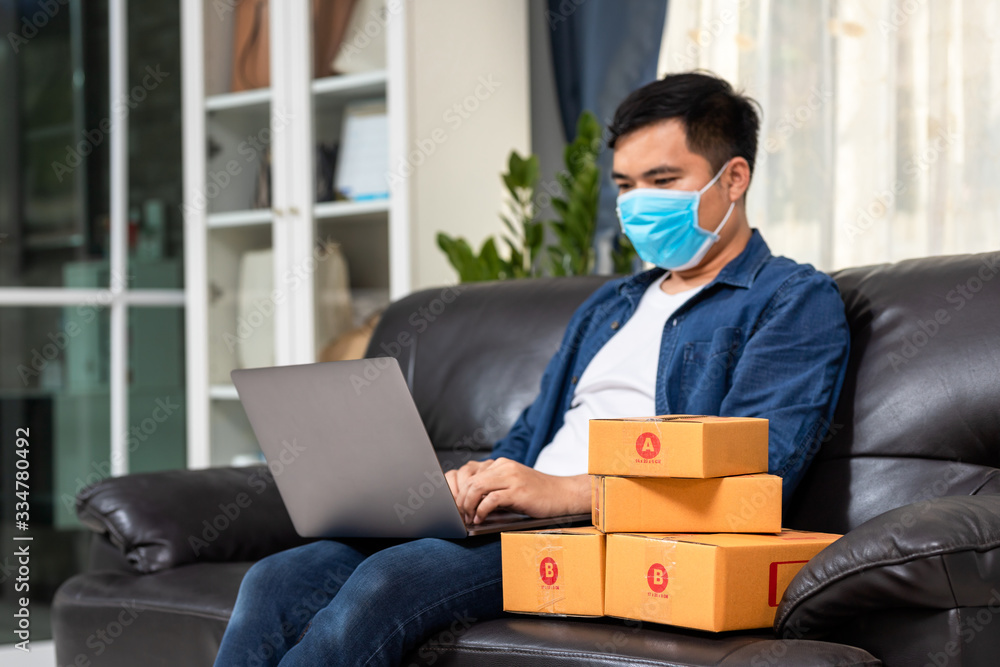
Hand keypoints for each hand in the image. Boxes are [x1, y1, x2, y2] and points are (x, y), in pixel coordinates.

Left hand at [454, 457, 590, 523]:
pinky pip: (491, 499)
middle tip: (458, 516)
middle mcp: (504, 466)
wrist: (564, 495)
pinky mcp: (518, 491)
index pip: (468, 471)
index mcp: (500, 464)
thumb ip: (492, 489)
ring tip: (468, 518)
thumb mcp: (511, 486)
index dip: (456, 489)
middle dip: (459, 500)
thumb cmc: (537, 495)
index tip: (454, 506)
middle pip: (469, 480)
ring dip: (468, 505)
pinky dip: (481, 511)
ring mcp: (511, 477)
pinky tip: (480, 520)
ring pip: (476, 487)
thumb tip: (467, 503)